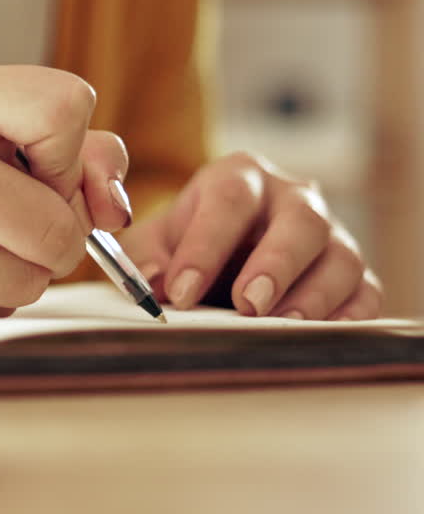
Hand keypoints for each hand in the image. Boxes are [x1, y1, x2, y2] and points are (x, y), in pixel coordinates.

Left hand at [118, 151, 381, 319]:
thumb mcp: (154, 244)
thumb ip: (147, 258)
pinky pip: (365, 293)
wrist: (215, 258)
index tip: (180, 291)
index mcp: (239, 177)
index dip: (206, 245)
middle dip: (275, 264)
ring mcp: (329, 235)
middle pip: (301, 221)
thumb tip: (152, 283)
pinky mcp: (353, 274)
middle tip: (247, 305)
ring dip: (314, 295)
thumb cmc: (184, 244)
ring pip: (341, 257)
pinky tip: (321, 337)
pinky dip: (349, 316)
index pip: (229, 199)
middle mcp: (291, 198)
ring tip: (282, 327)